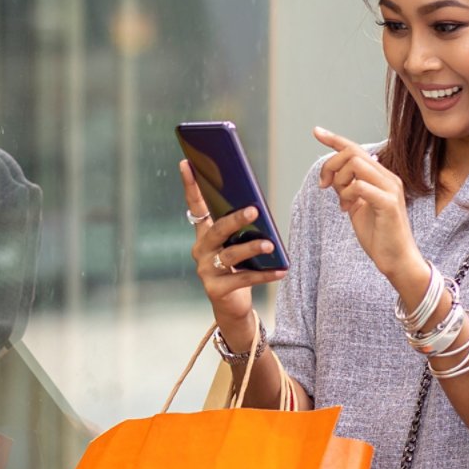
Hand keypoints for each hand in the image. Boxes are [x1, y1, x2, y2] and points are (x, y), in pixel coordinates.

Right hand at [181, 159, 287, 330]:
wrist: (231, 306)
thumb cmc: (238, 267)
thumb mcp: (237, 244)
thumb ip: (241, 228)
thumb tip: (257, 208)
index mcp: (204, 234)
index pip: (195, 205)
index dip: (190, 184)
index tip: (187, 162)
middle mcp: (200, 250)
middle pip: (217, 230)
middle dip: (236, 219)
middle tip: (254, 210)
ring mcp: (205, 270)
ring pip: (230, 255)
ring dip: (251, 249)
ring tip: (270, 245)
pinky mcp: (216, 289)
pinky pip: (243, 279)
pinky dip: (264, 274)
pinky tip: (281, 270)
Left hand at [313, 127, 426, 291]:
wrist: (397, 260)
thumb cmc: (379, 235)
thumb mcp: (357, 206)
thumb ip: (347, 188)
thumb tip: (332, 176)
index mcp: (381, 176)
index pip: (356, 149)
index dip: (335, 139)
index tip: (316, 131)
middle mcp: (388, 177)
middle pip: (352, 152)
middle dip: (331, 165)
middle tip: (324, 186)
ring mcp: (391, 189)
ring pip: (356, 164)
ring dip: (340, 181)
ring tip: (342, 202)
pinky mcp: (389, 203)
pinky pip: (360, 186)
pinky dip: (348, 194)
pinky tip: (348, 209)